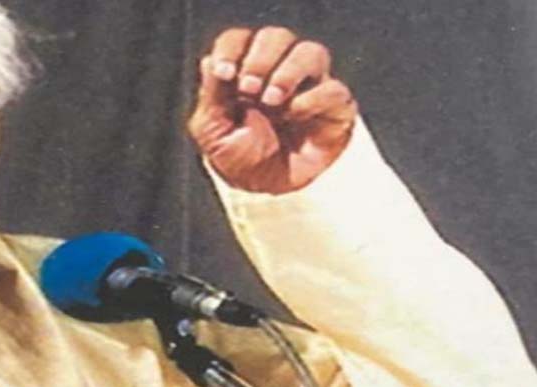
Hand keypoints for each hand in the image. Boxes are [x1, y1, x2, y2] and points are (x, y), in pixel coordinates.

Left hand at [187, 27, 357, 193]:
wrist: (262, 190)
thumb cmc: (237, 156)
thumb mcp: (212, 131)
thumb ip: (212, 96)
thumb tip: (211, 62)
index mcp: (244, 70)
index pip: (240, 40)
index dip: (232, 49)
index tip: (224, 74)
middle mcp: (278, 70)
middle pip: (276, 37)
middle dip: (260, 59)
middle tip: (248, 89)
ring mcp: (310, 86)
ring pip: (311, 53)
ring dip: (288, 72)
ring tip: (272, 100)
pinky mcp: (334, 108)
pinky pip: (333, 90)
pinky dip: (312, 100)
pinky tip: (294, 116)